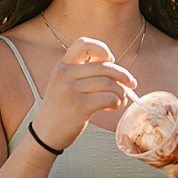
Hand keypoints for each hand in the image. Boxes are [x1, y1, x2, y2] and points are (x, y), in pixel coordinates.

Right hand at [32, 37, 137, 151]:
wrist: (46, 133)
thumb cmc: (61, 109)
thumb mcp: (66, 84)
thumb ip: (85, 74)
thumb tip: (117, 71)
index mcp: (62, 65)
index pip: (83, 44)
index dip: (102, 49)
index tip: (111, 60)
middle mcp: (64, 74)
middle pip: (104, 66)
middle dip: (123, 75)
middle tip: (131, 84)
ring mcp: (70, 89)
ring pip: (108, 82)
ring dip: (121, 92)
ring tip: (120, 100)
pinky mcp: (79, 105)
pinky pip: (108, 98)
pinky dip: (116, 102)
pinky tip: (112, 106)